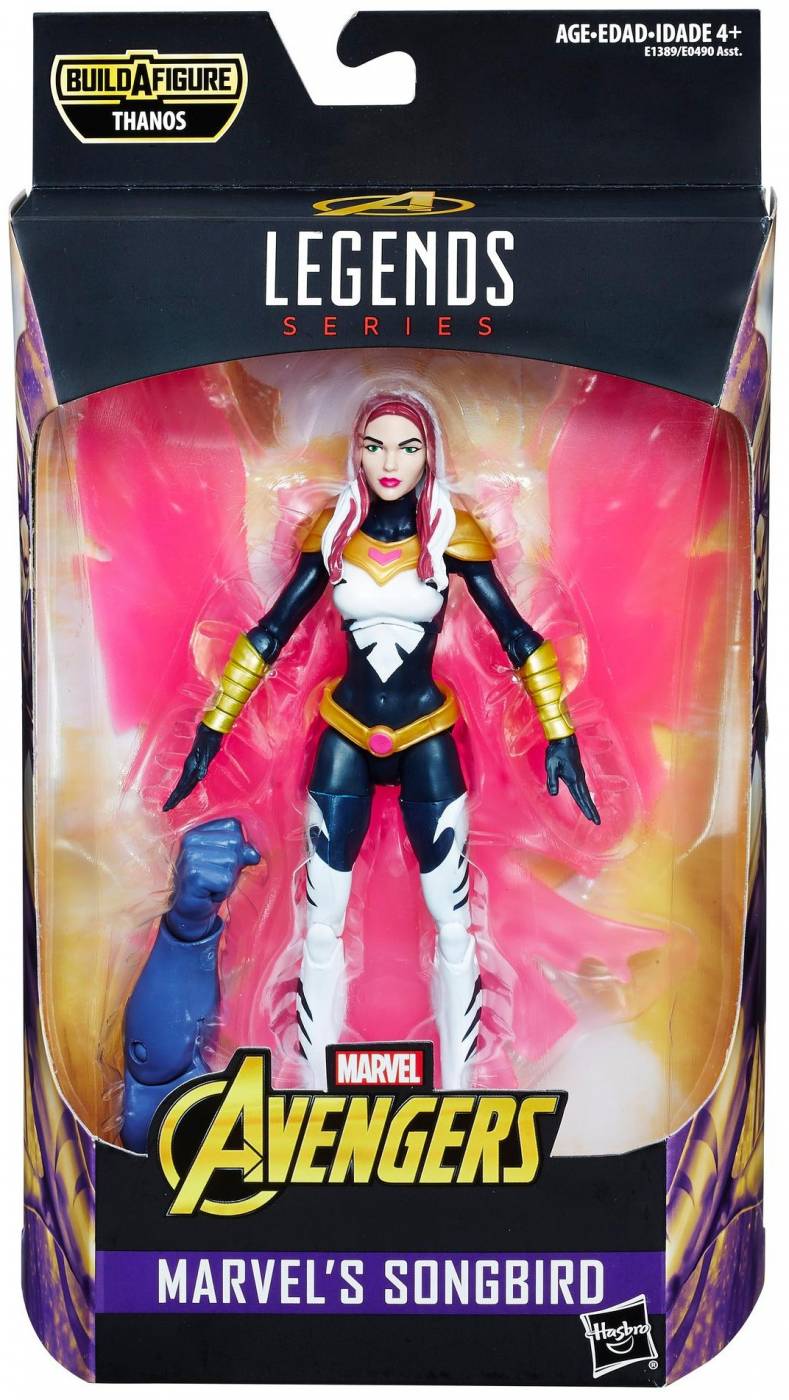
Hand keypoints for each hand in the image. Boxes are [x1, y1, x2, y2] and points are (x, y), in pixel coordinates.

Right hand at [163, 723, 222, 810]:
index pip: (181, 786)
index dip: (175, 797)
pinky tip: (184, 790)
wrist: (209, 730)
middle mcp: (189, 767)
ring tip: (172, 803)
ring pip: (183, 784)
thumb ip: (204, 764)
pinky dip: (184, 787)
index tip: (168, 806)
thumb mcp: (209, 752)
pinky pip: (188, 779)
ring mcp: (191, 766)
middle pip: (180, 787)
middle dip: (173, 798)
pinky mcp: (195, 764)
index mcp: (191, 767)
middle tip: (166, 809)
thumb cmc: (210, 741)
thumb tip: (200, 777)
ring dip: (178, 794)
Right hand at [166, 817, 260, 938]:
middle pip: (235, 842)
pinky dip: (221, 891)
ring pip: (231, 861)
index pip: (233, 824)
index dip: (238, 845)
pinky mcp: (193, 875)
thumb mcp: (228, 862)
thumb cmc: (210, 883)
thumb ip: (242, 850)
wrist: (190, 911)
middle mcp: (191, 839)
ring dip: (227, 879)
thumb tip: (254, 854)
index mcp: (198, 831)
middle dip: (234, 864)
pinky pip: (224, 880)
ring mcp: (190, 856)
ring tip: (212, 885)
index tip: (223, 861)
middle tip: (217, 876)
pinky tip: (208, 893)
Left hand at [545, 735, 600, 823]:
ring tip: (593, 815)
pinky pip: (583, 788)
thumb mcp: (551, 766)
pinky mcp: (578, 773)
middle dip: (591, 810)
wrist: (564, 740)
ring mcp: (580, 776)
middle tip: (597, 822)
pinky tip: (586, 800)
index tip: (592, 819)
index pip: (581, 798)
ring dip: (590, 804)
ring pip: (586, 793)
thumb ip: (552, 780)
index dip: (586, 809)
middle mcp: (579, 778)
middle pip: (586, 797)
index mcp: (574, 778)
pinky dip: (586, 797)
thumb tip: (553, 794)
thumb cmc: (557, 752)